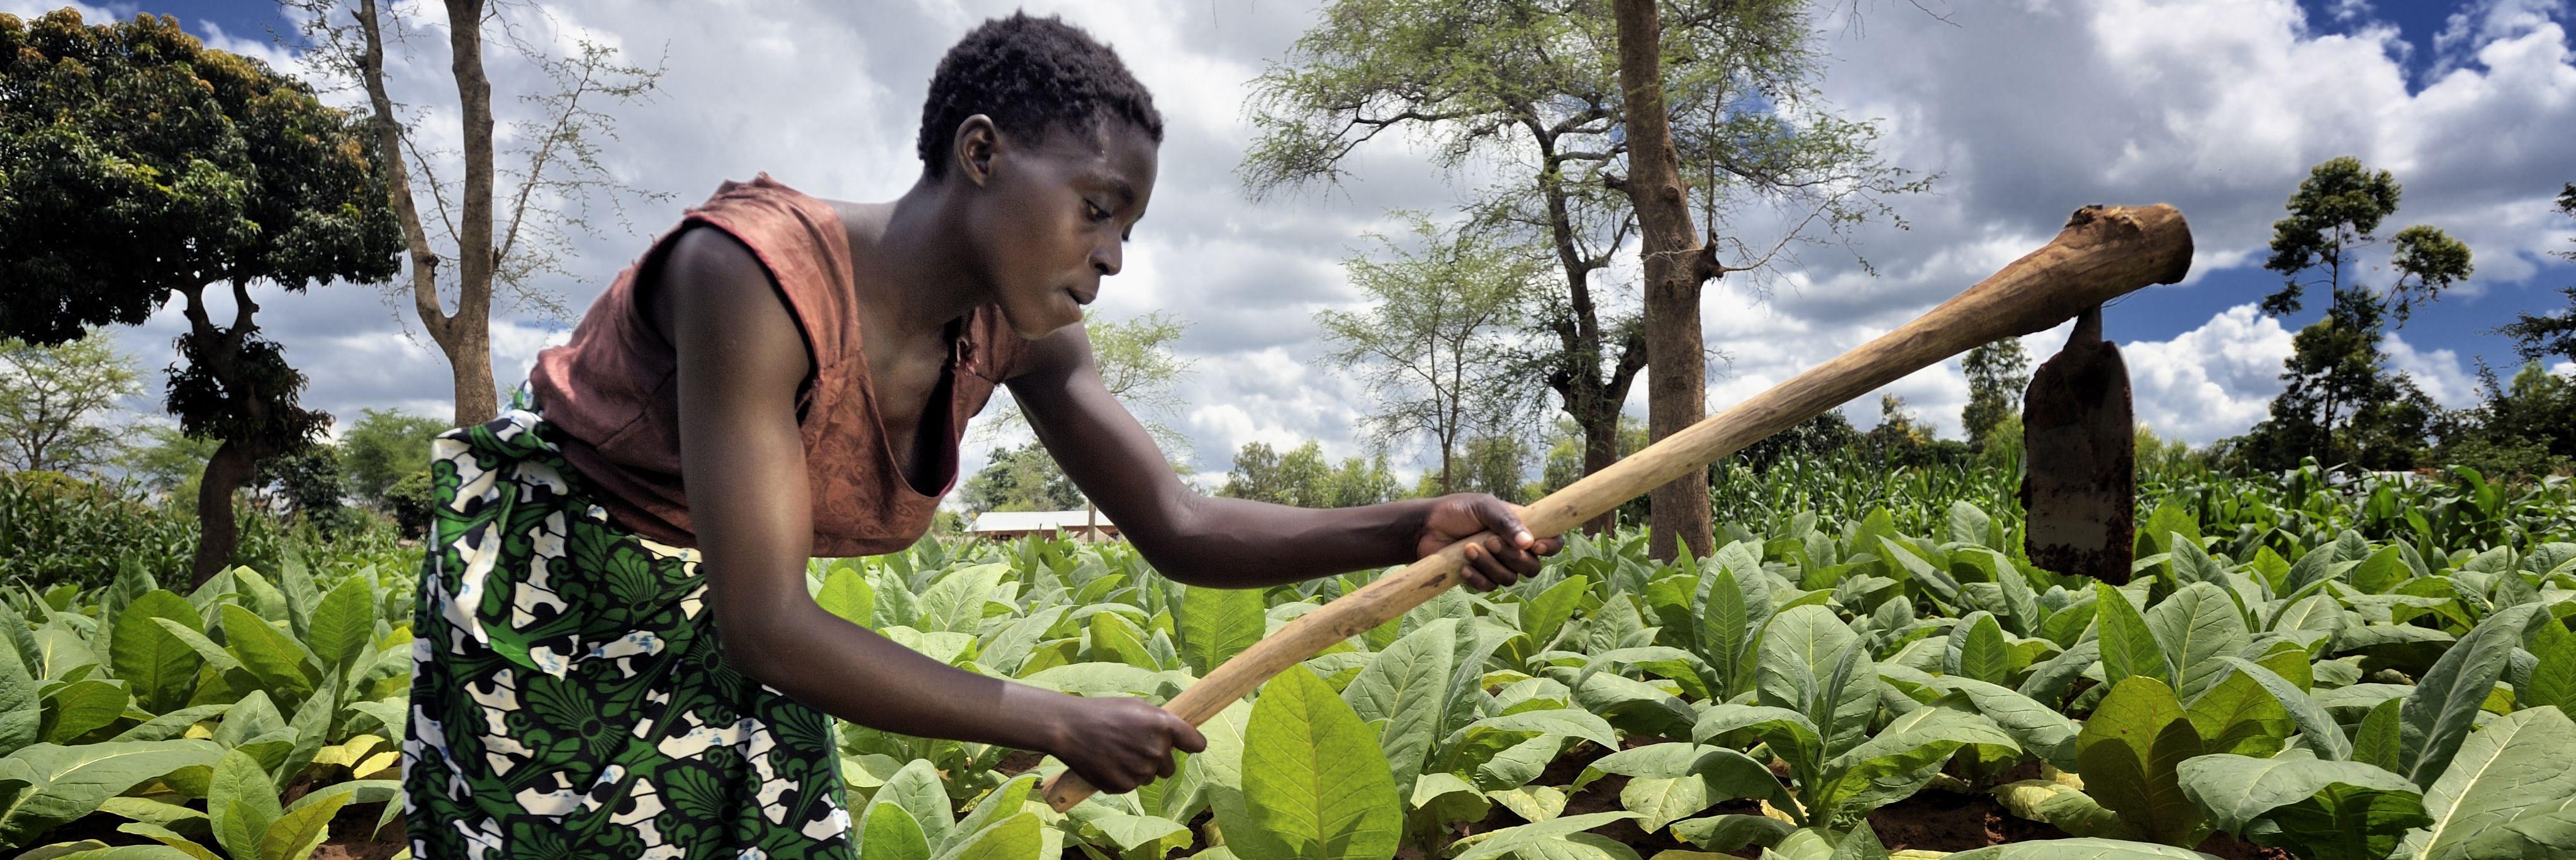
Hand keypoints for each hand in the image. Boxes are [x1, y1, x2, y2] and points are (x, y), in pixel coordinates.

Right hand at [1044, 695, 1206, 793]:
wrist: (1069, 728)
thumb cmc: (1102, 712)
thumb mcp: (1137, 707)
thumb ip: (1160, 721)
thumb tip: (1176, 734)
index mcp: (1164, 726)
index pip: (1197, 743)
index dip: (1192, 745)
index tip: (1187, 746)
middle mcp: (1157, 750)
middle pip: (1171, 767)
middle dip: (1158, 760)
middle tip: (1134, 746)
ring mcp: (1142, 771)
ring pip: (1151, 777)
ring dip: (1140, 769)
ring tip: (1117, 752)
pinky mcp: (1125, 786)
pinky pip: (1133, 785)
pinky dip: (1123, 778)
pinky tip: (1109, 763)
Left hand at [1414, 494, 1563, 591]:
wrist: (1425, 528)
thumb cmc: (1457, 511)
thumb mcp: (1483, 507)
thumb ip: (1506, 521)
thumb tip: (1529, 542)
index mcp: (1521, 528)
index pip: (1551, 541)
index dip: (1551, 547)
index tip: (1536, 546)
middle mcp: (1513, 549)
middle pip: (1532, 566)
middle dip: (1511, 557)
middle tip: (1489, 541)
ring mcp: (1498, 566)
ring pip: (1510, 579)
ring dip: (1490, 565)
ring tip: (1468, 549)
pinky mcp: (1481, 579)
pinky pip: (1490, 588)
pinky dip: (1478, 578)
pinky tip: (1463, 567)